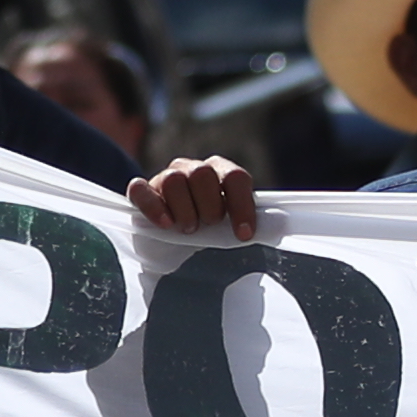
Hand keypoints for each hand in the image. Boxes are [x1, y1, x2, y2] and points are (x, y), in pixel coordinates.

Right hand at [129, 158, 264, 239]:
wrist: (172, 247)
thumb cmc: (208, 235)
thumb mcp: (230, 228)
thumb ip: (246, 222)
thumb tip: (276, 225)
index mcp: (221, 173)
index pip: (235, 177)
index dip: (241, 205)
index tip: (243, 234)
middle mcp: (193, 169)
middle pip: (202, 174)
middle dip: (210, 206)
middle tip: (209, 225)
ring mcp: (165, 178)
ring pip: (173, 179)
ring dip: (185, 209)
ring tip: (189, 229)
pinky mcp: (142, 192)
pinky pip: (140, 189)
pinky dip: (154, 206)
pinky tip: (166, 224)